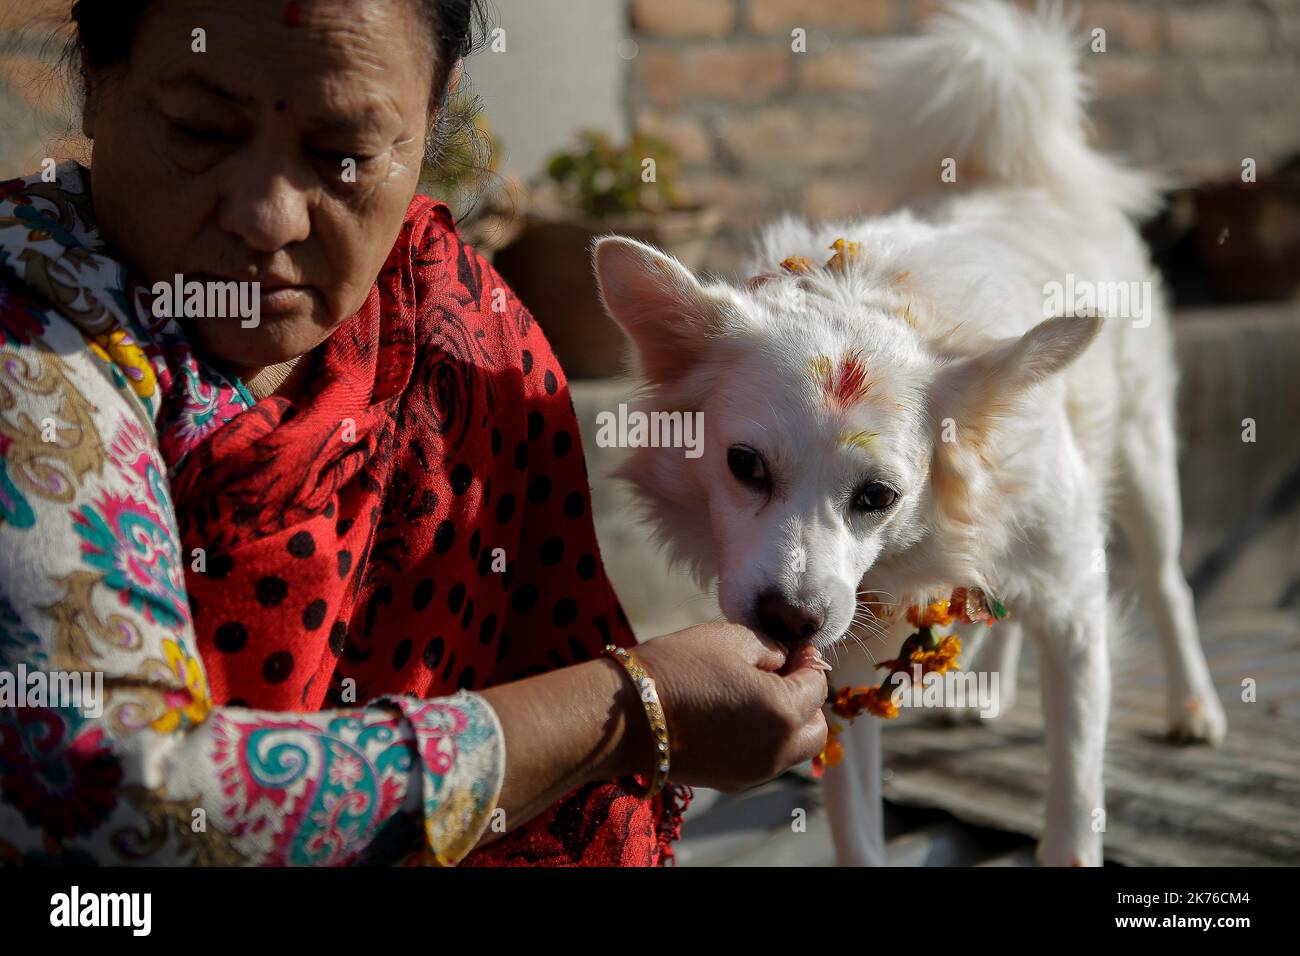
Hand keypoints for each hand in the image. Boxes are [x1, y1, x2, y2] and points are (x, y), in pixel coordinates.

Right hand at [628, 622, 827, 792]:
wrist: (624, 716)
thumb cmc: (676, 668)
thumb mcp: (731, 638)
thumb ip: (771, 648)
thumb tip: (787, 659)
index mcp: (783, 711)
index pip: (817, 685)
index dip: (808, 660)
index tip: (793, 647)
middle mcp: (776, 750)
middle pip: (815, 728)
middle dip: (807, 700)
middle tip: (781, 674)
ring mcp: (754, 772)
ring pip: (792, 750)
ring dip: (787, 723)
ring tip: (755, 694)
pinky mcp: (731, 782)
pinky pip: (764, 760)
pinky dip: (763, 740)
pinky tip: (734, 716)